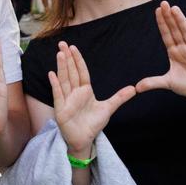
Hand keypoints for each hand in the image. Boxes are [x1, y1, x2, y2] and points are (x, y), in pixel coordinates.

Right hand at [50, 42, 134, 156]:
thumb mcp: (108, 109)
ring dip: (62, 67)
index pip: (81, 72)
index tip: (74, 48)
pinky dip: (55, 84)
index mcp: (85, 91)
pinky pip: (58, 94)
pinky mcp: (61, 109)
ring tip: (60, 54)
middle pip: (71, 72)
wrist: (84, 140)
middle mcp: (75, 93)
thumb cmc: (93, 124)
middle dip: (67, 58)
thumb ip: (119, 98)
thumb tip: (134, 89)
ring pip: (64, 80)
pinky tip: (51, 74)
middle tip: (63, 43)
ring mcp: (67, 100)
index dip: (78, 60)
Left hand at [136, 3, 185, 104]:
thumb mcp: (168, 83)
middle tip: (163, 3)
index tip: (157, 10)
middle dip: (169, 17)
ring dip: (181, 21)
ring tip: (174, 9)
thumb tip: (136, 88)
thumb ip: (153, 82)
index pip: (166, 34)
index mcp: (174, 52)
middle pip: (175, 30)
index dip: (162, 23)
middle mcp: (184, 48)